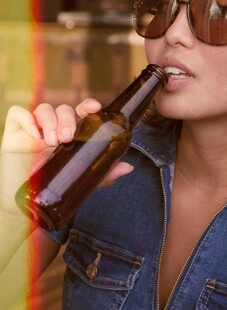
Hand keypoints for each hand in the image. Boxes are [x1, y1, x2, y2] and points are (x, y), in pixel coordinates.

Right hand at [0, 100, 132, 211]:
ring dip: (50, 122)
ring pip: (44, 109)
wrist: (25, 204)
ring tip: (52, 142)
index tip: (95, 108)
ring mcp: (35, 128)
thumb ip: (104, 174)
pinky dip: (27, 120)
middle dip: (67, 120)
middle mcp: (55, 127)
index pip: (82, 112)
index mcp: (73, 133)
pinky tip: (33, 135)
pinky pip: (19, 113)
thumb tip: (128, 167)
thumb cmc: (56, 185)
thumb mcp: (83, 180)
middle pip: (64, 110)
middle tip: (67, 139)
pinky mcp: (15, 131)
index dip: (88, 106)